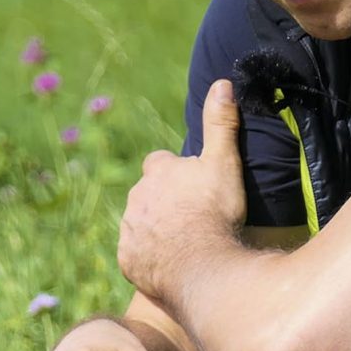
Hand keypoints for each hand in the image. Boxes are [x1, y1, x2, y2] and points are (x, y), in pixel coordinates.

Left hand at [117, 78, 246, 301]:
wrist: (201, 267)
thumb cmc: (215, 213)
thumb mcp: (223, 163)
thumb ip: (220, 124)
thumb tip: (222, 83)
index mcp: (157, 171)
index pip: (161, 163)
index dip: (176, 173)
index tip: (194, 187)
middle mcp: (136, 197)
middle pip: (149, 195)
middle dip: (164, 202)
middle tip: (193, 217)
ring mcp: (129, 230)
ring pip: (141, 224)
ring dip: (156, 230)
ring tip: (184, 244)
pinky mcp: (127, 259)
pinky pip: (136, 255)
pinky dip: (149, 257)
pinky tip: (171, 264)